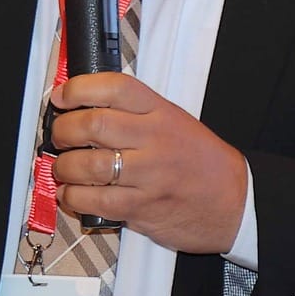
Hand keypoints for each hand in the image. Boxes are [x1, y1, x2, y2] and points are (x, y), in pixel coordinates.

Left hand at [47, 72, 247, 253]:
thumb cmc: (201, 162)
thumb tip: (83, 106)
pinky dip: (74, 197)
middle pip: (93, 124)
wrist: (235, 203)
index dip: (79, 89)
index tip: (62, 97)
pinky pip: (95, 201)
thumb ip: (135, 113)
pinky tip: (73, 193)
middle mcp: (155, 139)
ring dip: (64, 167)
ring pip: (88, 165)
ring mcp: (149, 175)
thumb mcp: (175, 122)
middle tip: (59, 136)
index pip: (115, 88)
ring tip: (63, 168)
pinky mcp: (142, 207)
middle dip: (63, 130)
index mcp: (161, 112)